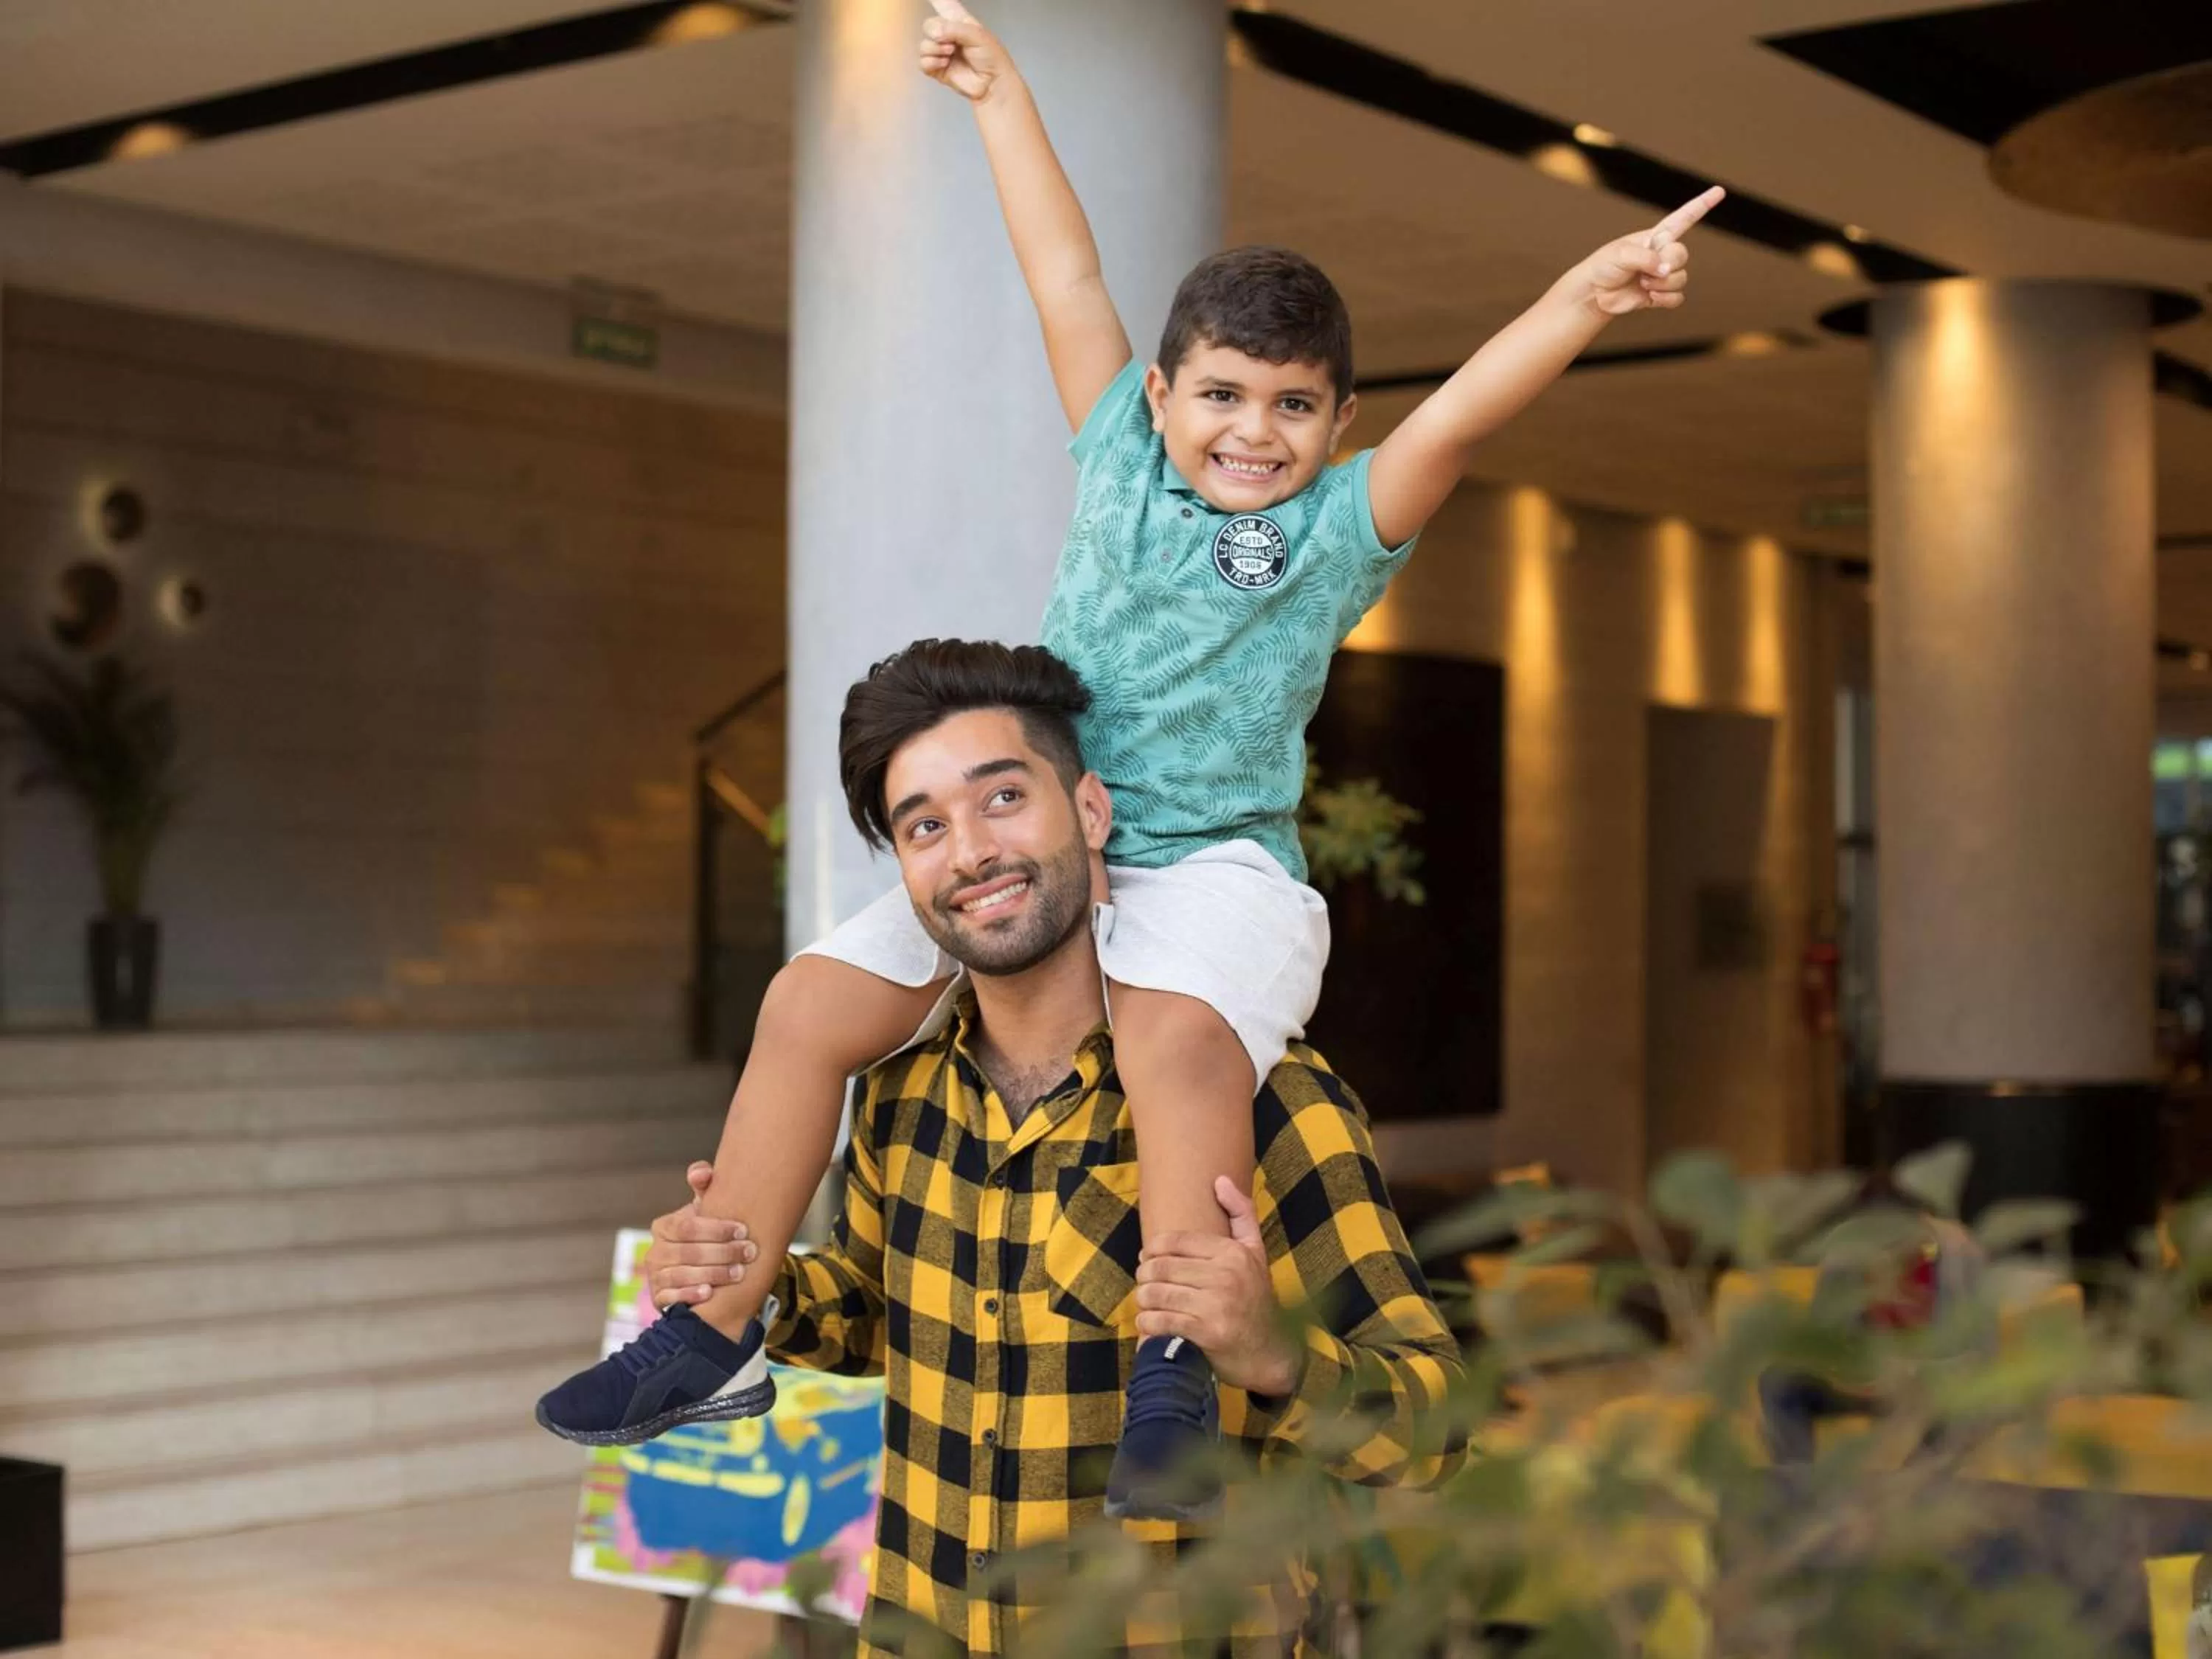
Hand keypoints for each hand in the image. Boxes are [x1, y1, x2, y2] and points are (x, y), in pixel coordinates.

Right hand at [642, 1161, 757, 1309]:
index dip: (716, 1229)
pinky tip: (709, 1292)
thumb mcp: (706, 1210)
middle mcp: (655, 1251)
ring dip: (713, 1274)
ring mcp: (655, 1275)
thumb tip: (701, 1172)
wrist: (701, 1269)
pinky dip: (690, 1294)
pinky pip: (671, 1297)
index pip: (687, 1227)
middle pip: (688, 1252)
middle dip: (722, 1252)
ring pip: (682, 1274)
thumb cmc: (706, 1235)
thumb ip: (705, 1187)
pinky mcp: (658, 1297)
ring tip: (739, 1273)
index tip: (743, 1230)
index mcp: (664, 1226)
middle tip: (749, 1253)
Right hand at [919, 0, 1016, 103]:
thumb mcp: (977, 35)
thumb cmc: (991, 57)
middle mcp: (948, 35)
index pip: (944, 4)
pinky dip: (931, 62)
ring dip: (936, 49)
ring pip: (924, 44)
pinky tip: (944, 63)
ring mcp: (941, 52)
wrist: (992, 83)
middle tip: (951, 43)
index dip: (936, 0)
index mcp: (959, 21)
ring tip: (950, 54)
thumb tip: (935, 33)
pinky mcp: (937, 69)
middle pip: (929, 25)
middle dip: (936, 32)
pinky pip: (922, 61)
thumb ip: (955, 29)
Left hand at [1134, 1176, 1302, 1397]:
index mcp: (1233, 1253)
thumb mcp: (1255, 1252)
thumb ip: (1240, 1214)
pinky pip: (1162, 1322)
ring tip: (1145, 1302)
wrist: (1271, 1352)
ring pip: (1158, 1294)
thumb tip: (1220, 1180)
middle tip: (1143, 1282)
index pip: (1175, 1242)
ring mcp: (1217, 1305)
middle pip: (1162, 1267)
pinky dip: (1148, 1324)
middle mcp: (1226, 1276)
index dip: (1152, 1249)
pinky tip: (1149, 1324)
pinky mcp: (1208, 1333)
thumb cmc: (1256, 1298)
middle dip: (1144, 1275)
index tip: (1147, 1257)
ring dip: (1143, 1299)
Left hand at [1579, 185, 1723, 316]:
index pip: (1683, 218)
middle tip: (1647, 271)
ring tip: (1642, 283)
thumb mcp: (1620, 254)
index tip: (1719, 191)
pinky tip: (1651, 298)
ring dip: (1662, 284)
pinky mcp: (1660, 294)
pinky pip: (1678, 297)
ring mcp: (1662, 275)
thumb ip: (1646, 258)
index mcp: (1656, 236)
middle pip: (1682, 254)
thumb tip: (1665, 270)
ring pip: (1681, 278)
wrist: (1595, 293)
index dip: (1702, 205)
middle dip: (1668, 264)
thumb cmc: (1604, 266)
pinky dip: (1666, 299)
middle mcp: (1663, 254)